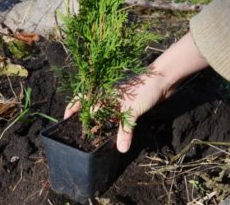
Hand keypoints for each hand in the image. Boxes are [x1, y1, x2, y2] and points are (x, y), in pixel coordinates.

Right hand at [64, 32, 208, 152]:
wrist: (164, 80)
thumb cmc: (144, 89)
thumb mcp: (133, 110)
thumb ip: (125, 130)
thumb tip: (120, 149)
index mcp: (105, 92)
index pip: (83, 99)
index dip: (73, 108)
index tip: (65, 119)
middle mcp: (110, 97)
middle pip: (93, 108)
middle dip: (86, 120)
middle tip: (81, 134)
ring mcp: (120, 101)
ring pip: (106, 114)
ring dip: (101, 124)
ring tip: (95, 137)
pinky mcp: (131, 105)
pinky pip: (119, 117)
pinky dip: (116, 125)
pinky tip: (114, 134)